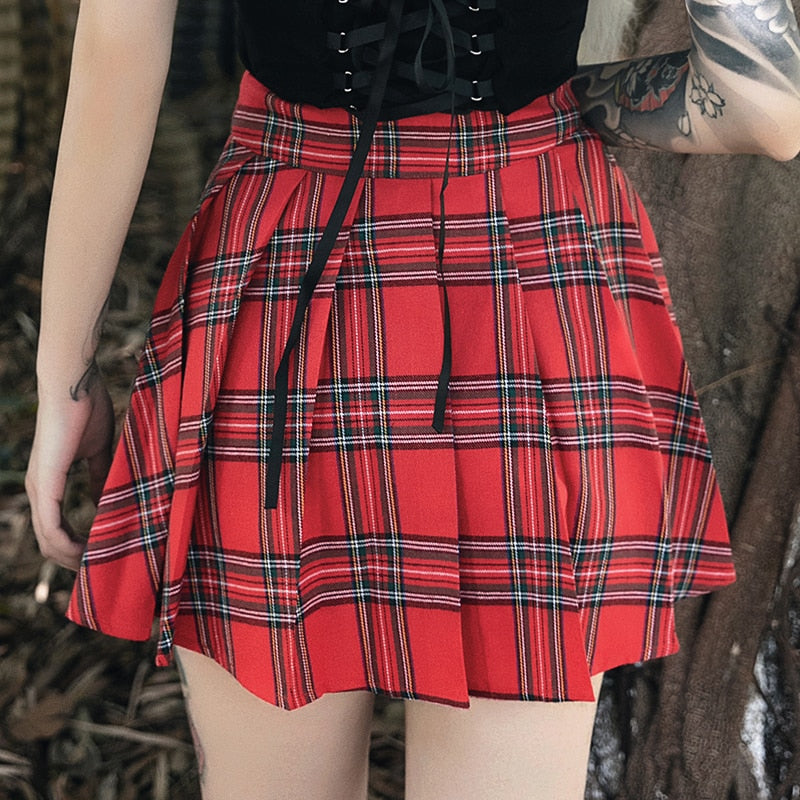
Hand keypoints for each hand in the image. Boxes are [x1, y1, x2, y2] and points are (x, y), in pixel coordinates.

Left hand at [25, 376, 114, 570]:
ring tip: (97, 565)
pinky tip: (86, 549)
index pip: (55, 527)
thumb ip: (102, 477)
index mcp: (49, 482)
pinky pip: (50, 525)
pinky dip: (66, 543)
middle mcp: (39, 489)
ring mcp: (39, 487)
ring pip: (47, 540)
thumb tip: (107, 500)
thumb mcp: (100, 450)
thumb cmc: (87, 409)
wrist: (74, 383)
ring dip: (70, 557)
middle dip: (73, 560)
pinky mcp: (46, 482)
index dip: (76, 546)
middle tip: (100, 570)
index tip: (101, 554)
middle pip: (48, 542)